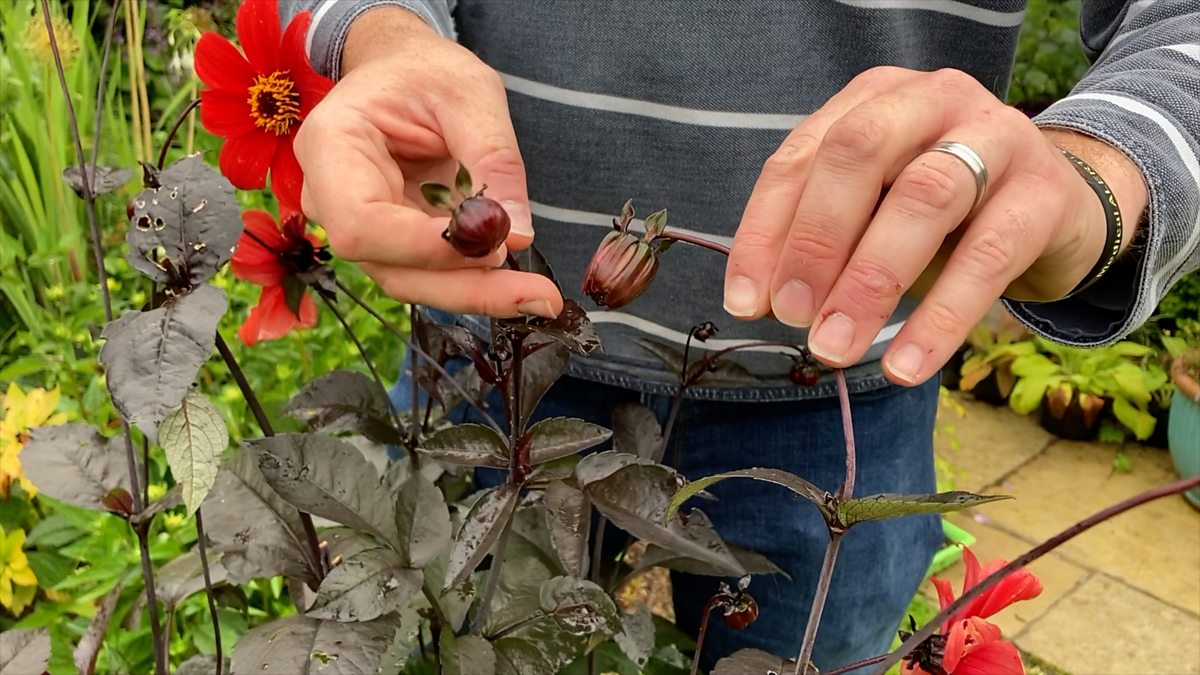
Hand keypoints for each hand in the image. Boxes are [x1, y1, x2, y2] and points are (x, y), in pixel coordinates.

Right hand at [293, 7, 561, 318]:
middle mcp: (330, 197)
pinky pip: (427, 273)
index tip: (491, 247)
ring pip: (410, 280)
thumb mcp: (472, 95)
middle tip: (539, 295)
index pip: (362, 223)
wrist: (403, 72)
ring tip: (539, 293)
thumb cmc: (426, 72)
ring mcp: (357, 225)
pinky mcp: (389, 242)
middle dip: (465, 286)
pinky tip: (520, 285)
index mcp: (332, 146)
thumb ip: (495, 159)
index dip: (422, 246)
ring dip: (475, 292)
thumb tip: (518, 232)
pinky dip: (473, 282)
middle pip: (388, 267)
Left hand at [724, 67, 1146, 385]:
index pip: (800, 155)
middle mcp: (934, 99)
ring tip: (835, 346)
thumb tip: (760, 300)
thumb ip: (821, 239)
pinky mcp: (1045, 193)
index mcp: (874, 98)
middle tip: (792, 316)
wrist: (1058, 209)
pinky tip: (906, 365)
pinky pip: (988, 257)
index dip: (765, 230)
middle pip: (859, 154)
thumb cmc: (943, 214)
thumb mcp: (873, 213)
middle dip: (816, 240)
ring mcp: (997, 136)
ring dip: (869, 280)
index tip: (746, 300)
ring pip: (924, 196)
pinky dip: (939, 318)